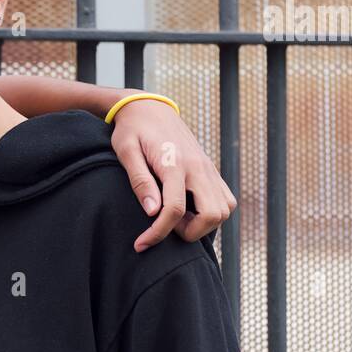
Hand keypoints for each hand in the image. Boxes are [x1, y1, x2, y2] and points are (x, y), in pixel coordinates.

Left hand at [110, 97, 236, 251]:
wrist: (149, 107)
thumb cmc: (132, 130)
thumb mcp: (126, 152)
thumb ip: (139, 181)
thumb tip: (151, 212)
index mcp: (174, 163)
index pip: (173, 209)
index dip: (157, 233)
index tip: (140, 244)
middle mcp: (198, 167)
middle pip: (212, 215)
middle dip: (189, 232)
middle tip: (166, 225)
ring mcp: (208, 168)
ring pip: (224, 210)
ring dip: (203, 223)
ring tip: (176, 216)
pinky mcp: (212, 170)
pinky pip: (226, 200)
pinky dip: (212, 212)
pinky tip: (188, 209)